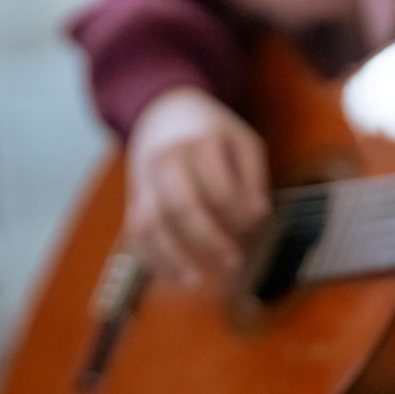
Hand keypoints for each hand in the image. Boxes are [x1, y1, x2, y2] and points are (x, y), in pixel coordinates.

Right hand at [126, 86, 269, 283]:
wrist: (163, 112)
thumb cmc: (211, 131)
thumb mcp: (242, 139)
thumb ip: (254, 174)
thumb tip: (259, 215)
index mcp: (199, 142)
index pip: (219, 187)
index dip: (239, 213)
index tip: (256, 225)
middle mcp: (166, 160)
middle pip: (181, 206)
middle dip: (208, 239)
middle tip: (235, 262)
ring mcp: (146, 179)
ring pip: (151, 223)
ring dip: (172, 256)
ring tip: (196, 281)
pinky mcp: (135, 196)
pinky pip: (136, 233)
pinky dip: (152, 258)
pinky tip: (174, 276)